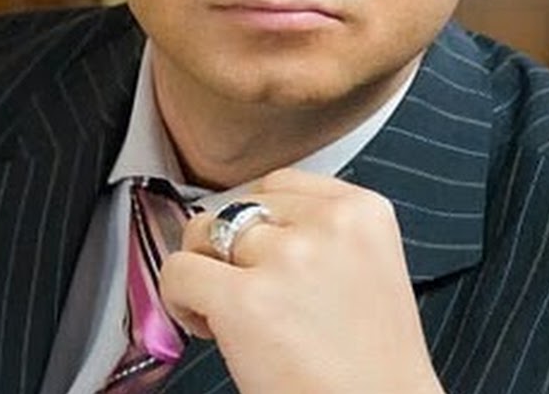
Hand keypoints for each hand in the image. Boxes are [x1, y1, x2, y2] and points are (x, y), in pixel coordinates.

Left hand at [160, 168, 442, 393]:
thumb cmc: (370, 364)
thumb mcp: (368, 267)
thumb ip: (322, 230)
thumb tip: (252, 221)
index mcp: (363, 211)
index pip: (281, 182)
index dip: (260, 220)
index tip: (260, 250)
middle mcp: (328, 224)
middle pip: (241, 204)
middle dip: (233, 247)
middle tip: (248, 290)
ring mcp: (288, 257)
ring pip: (204, 230)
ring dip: (205, 268)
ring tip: (226, 309)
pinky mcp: (247, 299)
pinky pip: (180, 270)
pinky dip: (178, 297)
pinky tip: (206, 323)